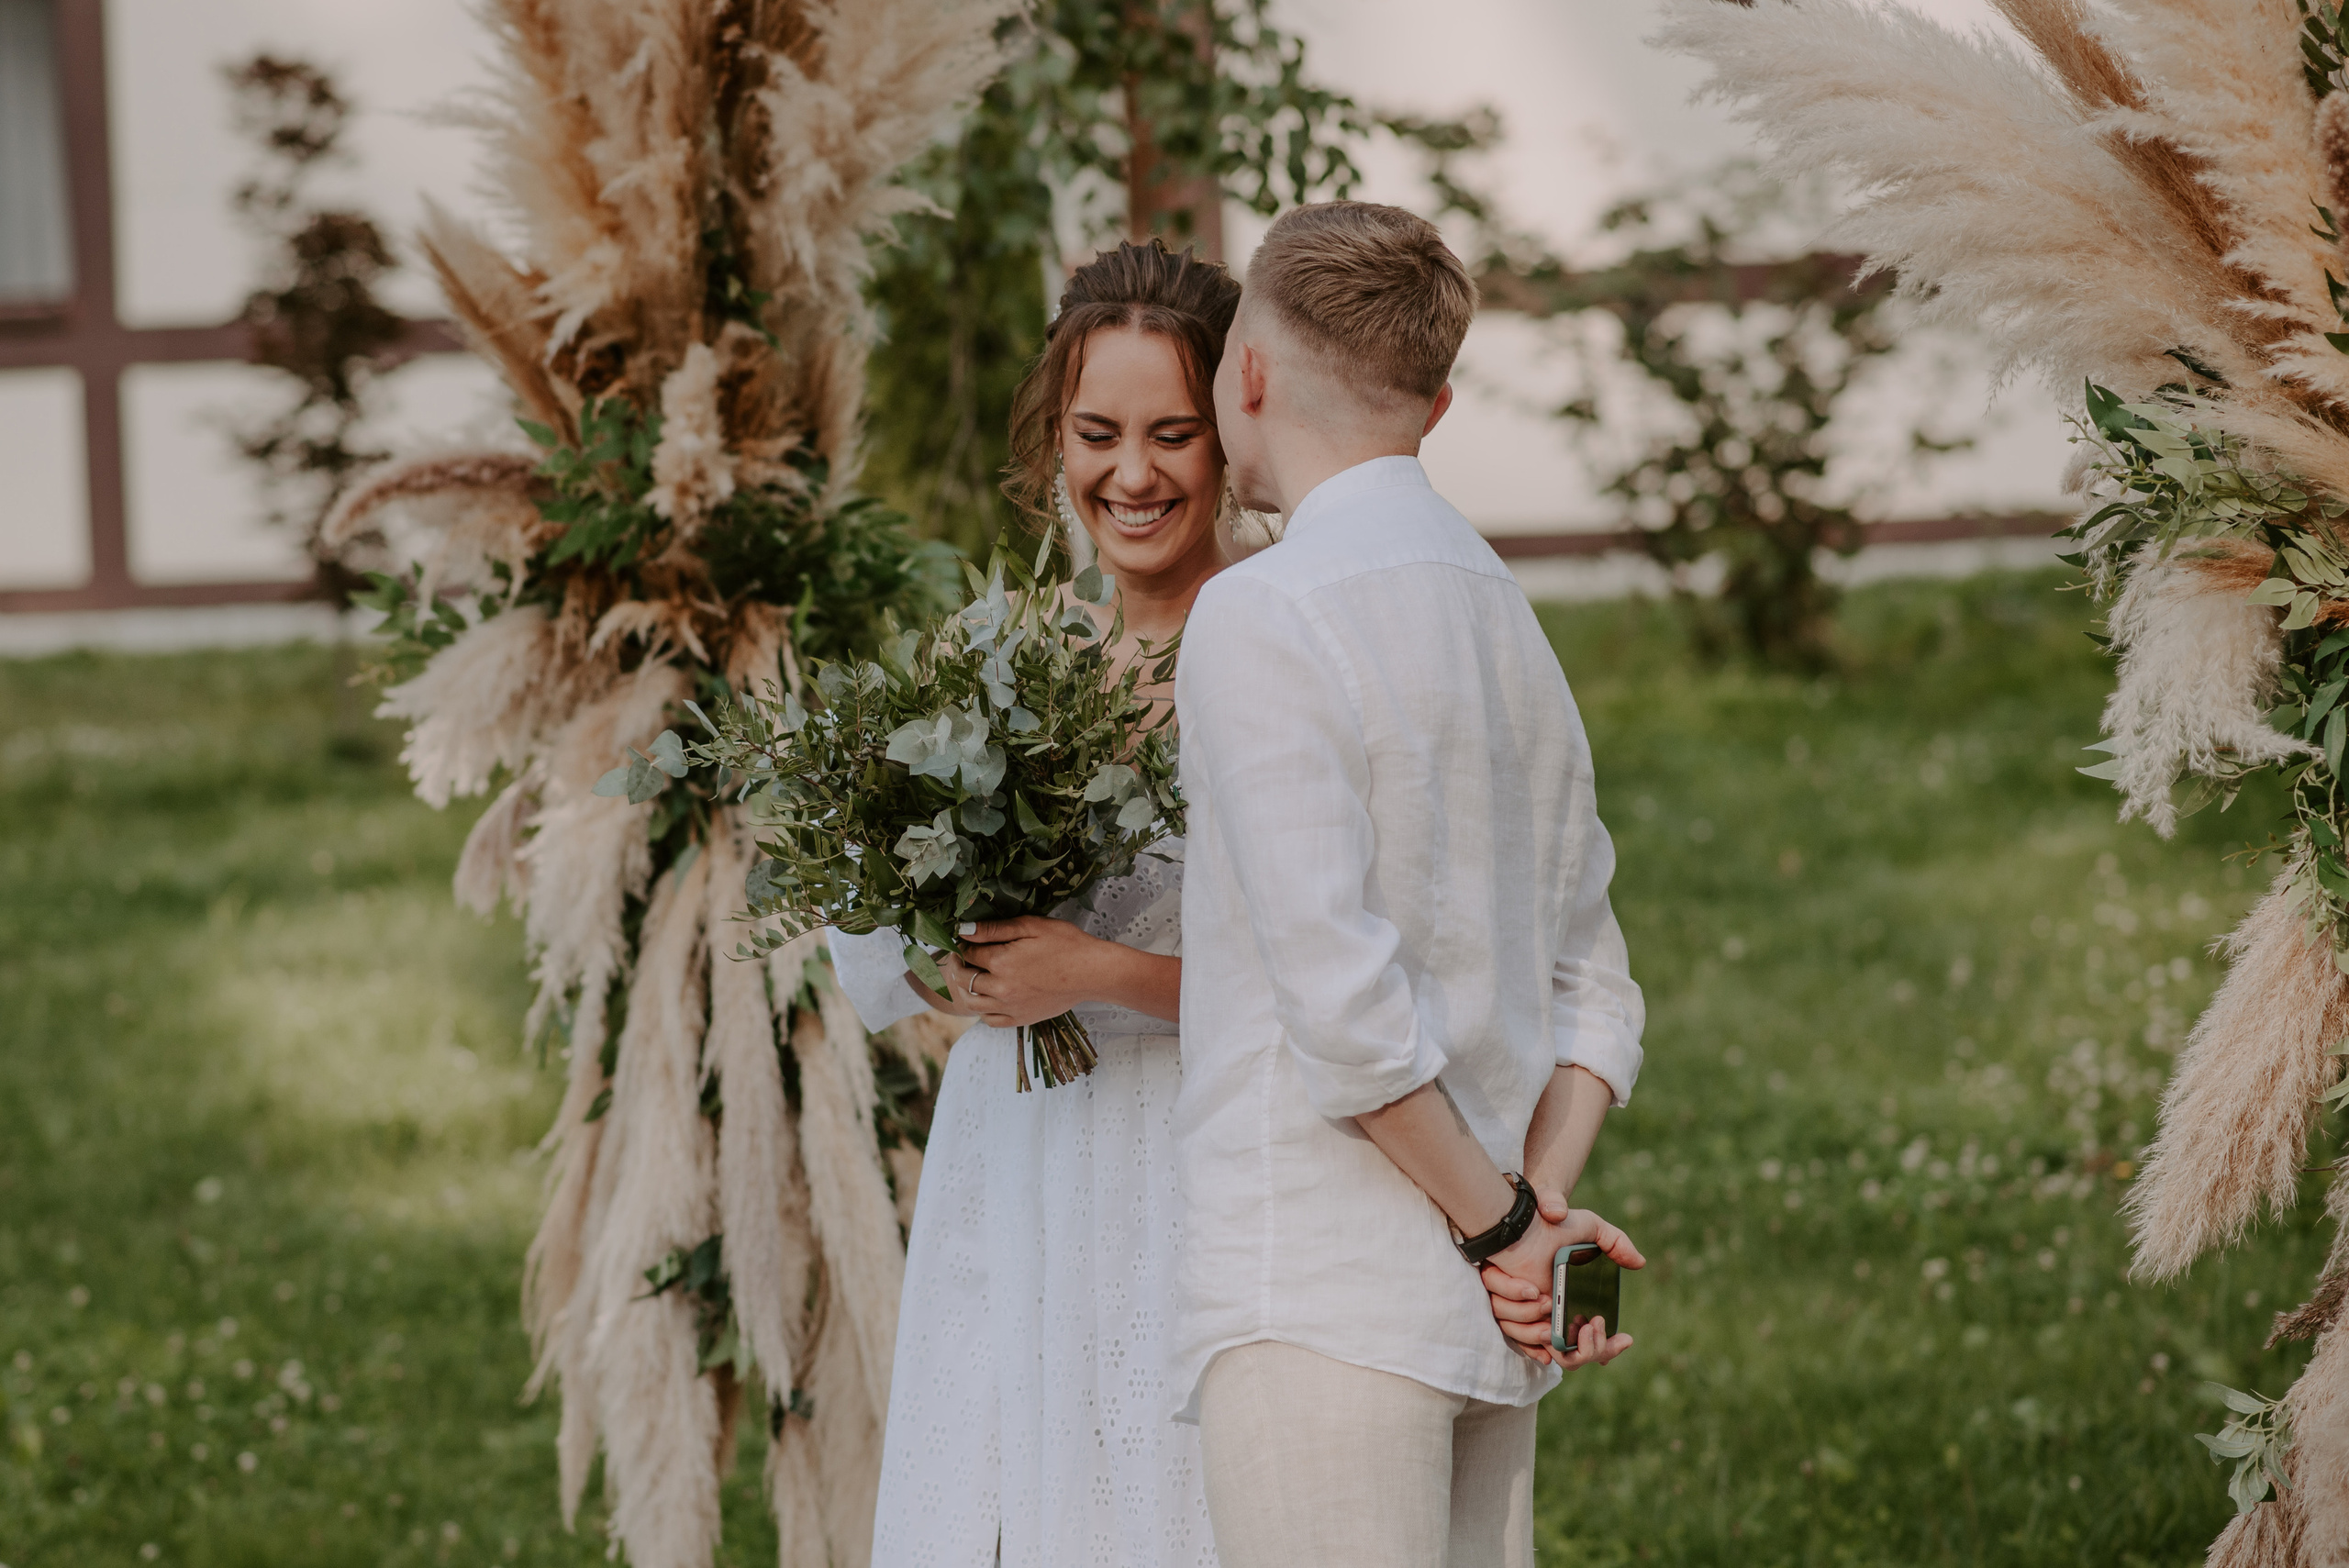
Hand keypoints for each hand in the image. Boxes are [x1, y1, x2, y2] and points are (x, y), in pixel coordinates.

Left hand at [900, 916, 1106, 1028]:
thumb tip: (964, 930)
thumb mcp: (1032, 926)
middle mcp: (1001, 987)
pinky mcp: (1021, 1019)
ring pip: (972, 1003)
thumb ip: (996, 929)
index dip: (962, 944)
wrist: (1093, 972)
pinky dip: (983, 1010)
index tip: (963, 940)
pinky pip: (990, 1020)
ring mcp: (1010, 1006)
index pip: (967, 953)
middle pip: (964, 979)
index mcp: (1001, 961)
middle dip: (958, 965)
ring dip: (965, 990)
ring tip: (971, 977)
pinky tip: (988, 998)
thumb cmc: (1066, 944)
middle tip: (961, 957)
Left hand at [1479, 1191, 1642, 1369]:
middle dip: (1593, 1348)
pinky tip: (1547, 1309)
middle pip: (1579, 1358)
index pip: (1596, 1344)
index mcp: (1579, 1305)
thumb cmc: (1554, 1228)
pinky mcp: (1519, 1319)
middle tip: (1595, 1324)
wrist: (1523, 1227)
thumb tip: (1640, 1264)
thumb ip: (1617, 1243)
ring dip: (1563, 1337)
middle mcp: (1559, 1318)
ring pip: (1558, 1353)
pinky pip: (1529, 1344)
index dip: (1610, 1348)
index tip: (1626, 1339)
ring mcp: (1539, 1321)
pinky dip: (1539, 1340)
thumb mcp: (1591, 1229)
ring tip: (1558, 1308)